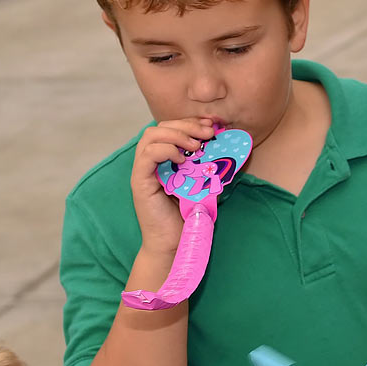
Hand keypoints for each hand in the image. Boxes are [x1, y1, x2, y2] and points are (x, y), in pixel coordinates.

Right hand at [131, 118, 215, 255]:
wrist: (175, 242)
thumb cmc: (188, 216)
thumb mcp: (202, 185)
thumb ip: (208, 167)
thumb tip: (226, 149)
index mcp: (164, 159)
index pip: (171, 128)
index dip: (190, 123)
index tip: (211, 125)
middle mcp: (150, 162)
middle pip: (160, 127)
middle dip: (186, 125)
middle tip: (208, 133)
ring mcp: (143, 171)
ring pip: (151, 136)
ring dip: (177, 135)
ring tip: (196, 146)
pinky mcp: (139, 181)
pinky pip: (147, 155)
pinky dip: (166, 151)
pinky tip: (182, 159)